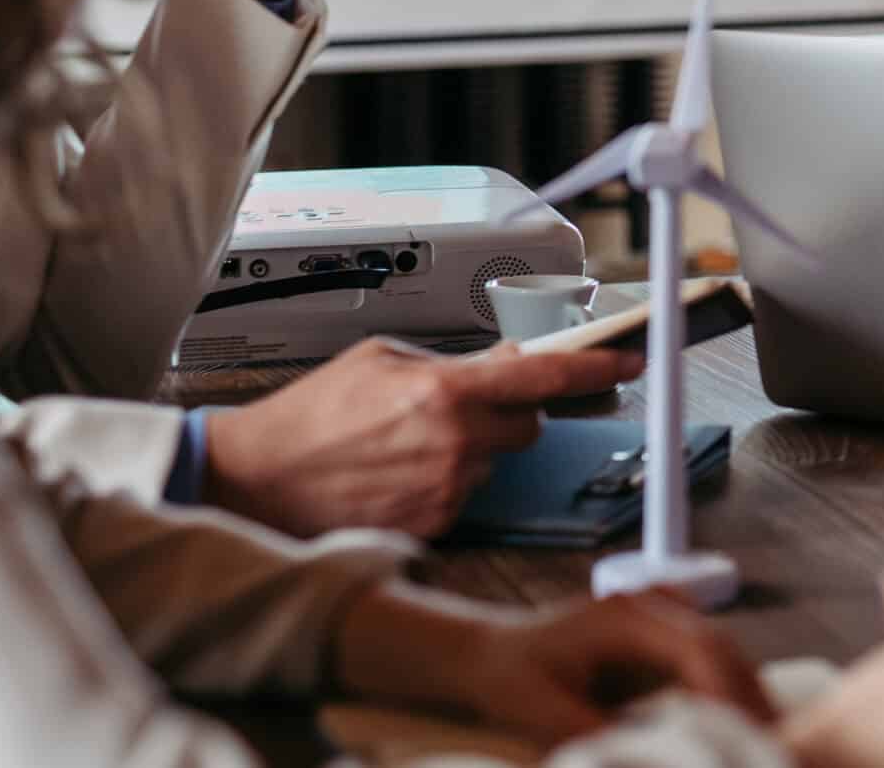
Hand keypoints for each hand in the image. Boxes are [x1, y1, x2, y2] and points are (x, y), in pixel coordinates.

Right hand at [203, 337, 641, 538]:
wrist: (256, 479)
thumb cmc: (311, 415)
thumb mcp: (382, 358)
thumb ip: (453, 361)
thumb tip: (505, 362)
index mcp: (445, 390)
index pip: (544, 377)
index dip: (596, 368)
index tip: (628, 360)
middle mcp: (455, 442)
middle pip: (528, 425)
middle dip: (508, 413)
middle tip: (462, 407)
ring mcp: (446, 489)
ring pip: (495, 462)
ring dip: (471, 450)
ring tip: (408, 445)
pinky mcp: (433, 525)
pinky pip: (466, 495)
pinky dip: (446, 483)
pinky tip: (399, 474)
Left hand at [333, 582, 770, 744]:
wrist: (488, 650)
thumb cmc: (510, 676)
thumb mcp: (541, 711)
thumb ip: (591, 729)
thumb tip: (645, 752)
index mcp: (625, 616)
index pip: (696, 648)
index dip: (726, 692)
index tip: (743, 731)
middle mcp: (650, 605)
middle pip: (720, 644)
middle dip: (748, 693)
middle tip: (771, 740)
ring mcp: (658, 612)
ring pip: (722, 647)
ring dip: (744, 690)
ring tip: (766, 734)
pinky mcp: (660, 630)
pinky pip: (708, 654)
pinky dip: (729, 685)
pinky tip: (741, 718)